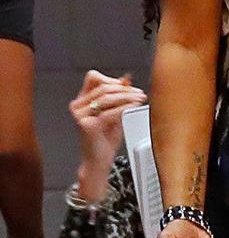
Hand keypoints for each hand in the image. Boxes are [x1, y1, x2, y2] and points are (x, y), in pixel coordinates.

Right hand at [69, 70, 147, 197]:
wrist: (99, 160)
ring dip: (127, 97)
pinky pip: (109, 112)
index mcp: (82, 100)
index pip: (93, 77)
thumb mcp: (114, 111)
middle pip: (103, 87)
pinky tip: (135, 107)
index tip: (127, 85)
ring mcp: (80, 115)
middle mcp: (78, 106)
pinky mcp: (86, 125)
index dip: (111, 79)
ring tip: (140, 99)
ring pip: (107, 97)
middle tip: (139, 93)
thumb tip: (126, 78)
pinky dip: (125, 107)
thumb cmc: (105, 138)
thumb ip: (118, 96)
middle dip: (125, 89)